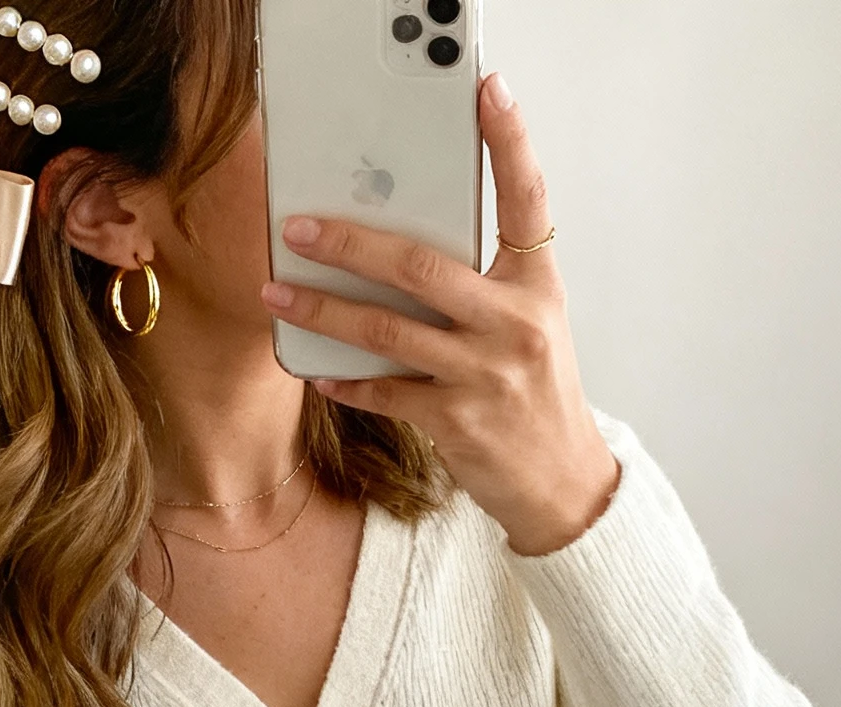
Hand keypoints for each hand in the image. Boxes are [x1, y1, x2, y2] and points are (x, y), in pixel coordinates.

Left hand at [259, 73, 620, 556]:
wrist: (562, 480)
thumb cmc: (536, 391)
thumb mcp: (529, 323)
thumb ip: (482, 283)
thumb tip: (396, 247)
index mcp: (538, 285)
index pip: (528, 200)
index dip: (510, 142)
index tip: (487, 91)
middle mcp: (516, 323)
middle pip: (422, 266)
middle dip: (350, 242)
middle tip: (299, 227)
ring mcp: (486, 373)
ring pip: (388, 329)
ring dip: (323, 310)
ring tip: (278, 294)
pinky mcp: (457, 421)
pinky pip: (385, 390)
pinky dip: (345, 379)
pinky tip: (316, 367)